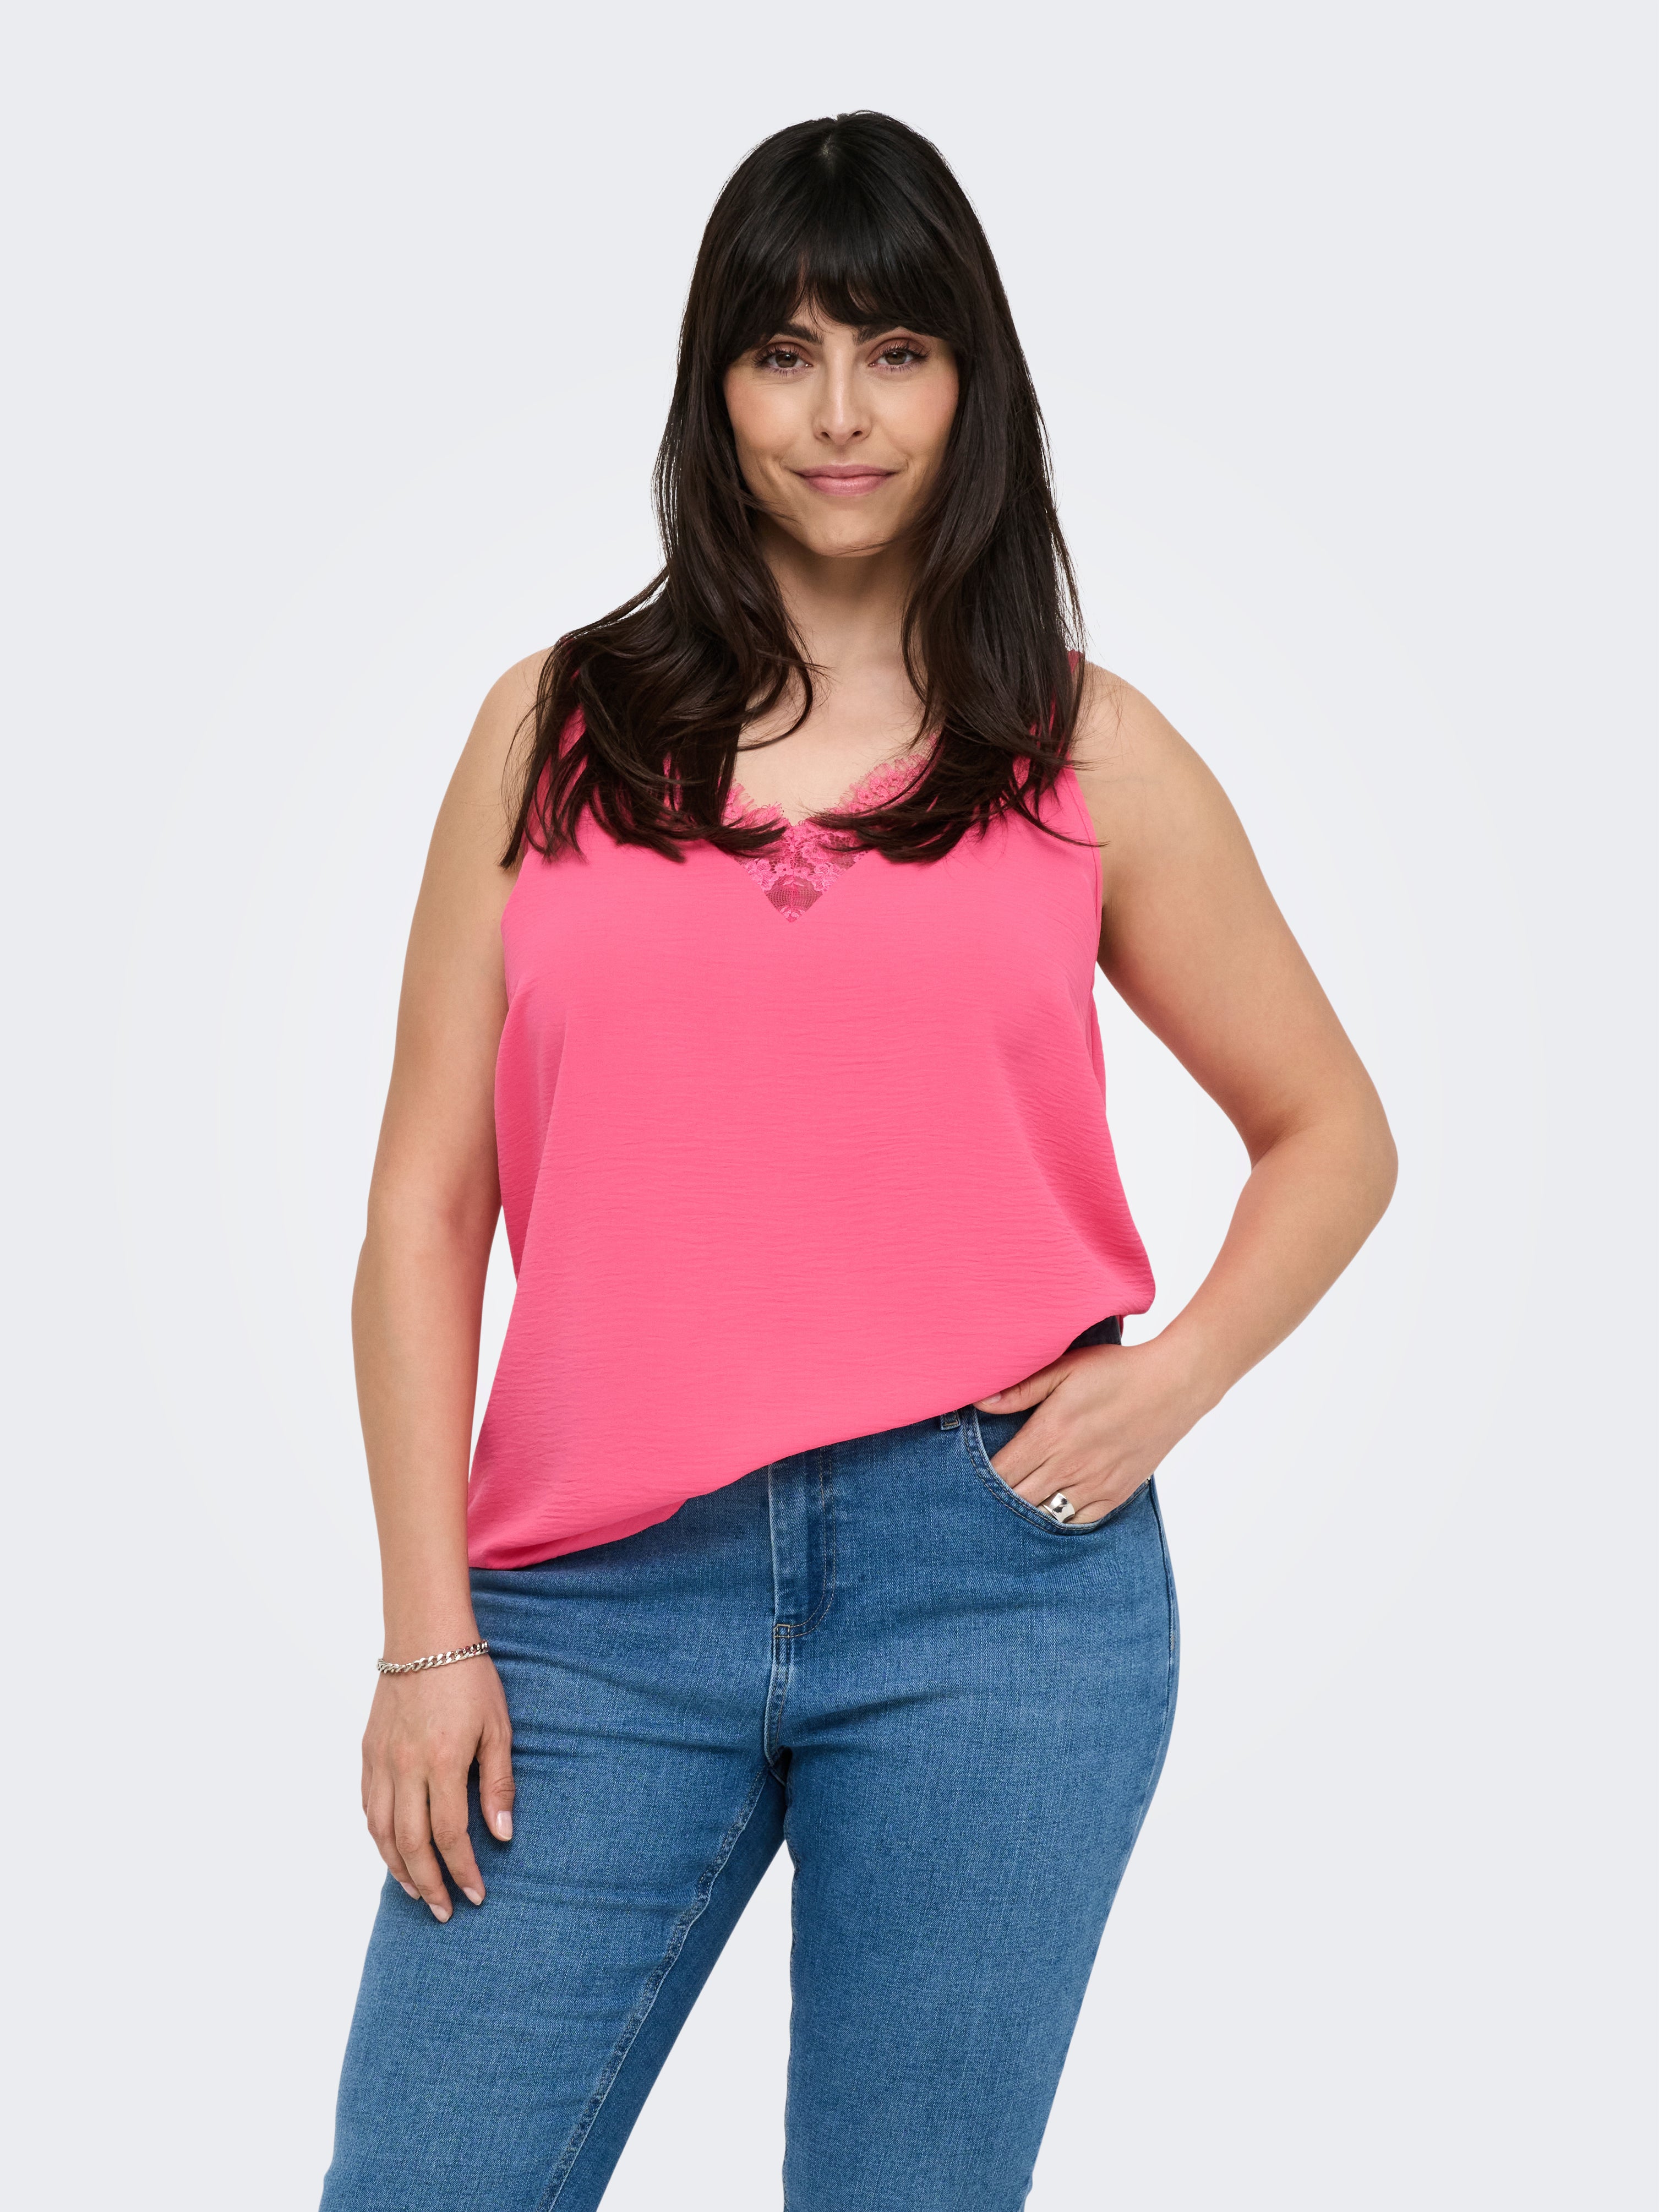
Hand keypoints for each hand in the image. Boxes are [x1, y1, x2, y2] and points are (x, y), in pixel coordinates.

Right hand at [361, 1653, 514, 1920]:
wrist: (424, 1635)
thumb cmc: (469, 1677)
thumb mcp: (498, 1726)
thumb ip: (498, 1782)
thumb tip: (502, 1834)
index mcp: (443, 1762)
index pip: (450, 1836)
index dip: (463, 1871)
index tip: (476, 1895)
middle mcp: (405, 1767)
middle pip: (411, 1844)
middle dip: (430, 1884)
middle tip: (446, 1910)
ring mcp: (381, 1761)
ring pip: (381, 1832)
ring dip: (399, 1869)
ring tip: (418, 1892)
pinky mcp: (367, 1751)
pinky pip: (368, 1806)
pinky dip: (378, 1837)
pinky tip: (392, 1850)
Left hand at [973, 1337, 1206, 1523]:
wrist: (1174, 1383)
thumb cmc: (1117, 1370)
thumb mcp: (1065, 1368)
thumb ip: (1020, 1389)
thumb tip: (979, 1402)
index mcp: (1051, 1433)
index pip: (1001, 1472)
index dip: (980, 1480)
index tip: (968, 1478)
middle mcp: (1070, 1464)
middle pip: (1018, 1499)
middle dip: (997, 1500)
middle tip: (983, 1498)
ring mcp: (1095, 1483)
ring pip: (1046, 1515)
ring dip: (1026, 1513)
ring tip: (1014, 1506)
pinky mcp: (1117, 1492)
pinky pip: (1079, 1521)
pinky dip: (1061, 1519)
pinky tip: (1052, 1509)